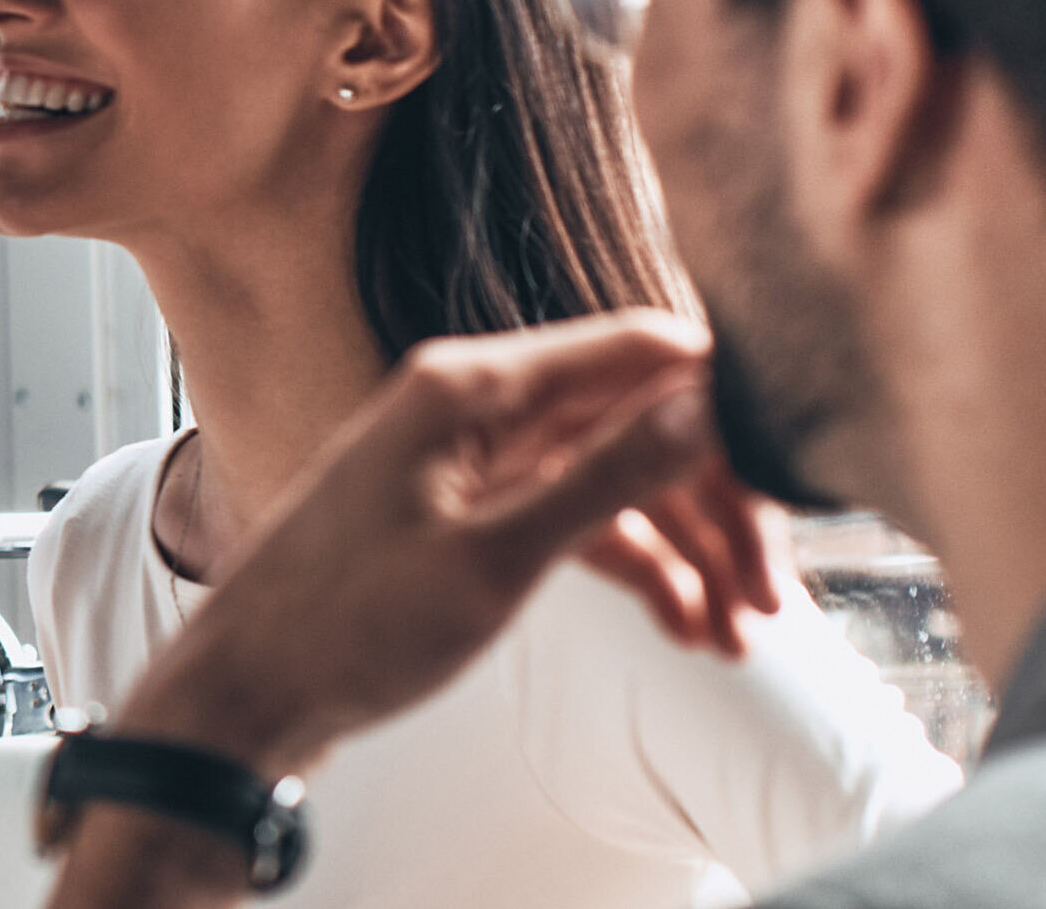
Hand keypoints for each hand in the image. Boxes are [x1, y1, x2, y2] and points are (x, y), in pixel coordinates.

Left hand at [106, 312, 779, 778]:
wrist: (248, 694)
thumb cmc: (346, 626)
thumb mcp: (495, 559)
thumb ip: (603, 478)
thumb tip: (704, 399)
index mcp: (468, 386)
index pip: (635, 350)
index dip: (724, 403)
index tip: (797, 470)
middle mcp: (470, 404)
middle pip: (635, 422)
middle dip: (714, 506)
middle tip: (770, 598)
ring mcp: (469, 459)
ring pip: (613, 479)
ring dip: (685, 551)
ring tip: (738, 637)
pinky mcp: (469, 512)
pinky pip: (576, 519)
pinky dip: (635, 567)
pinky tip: (684, 628)